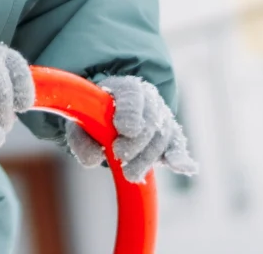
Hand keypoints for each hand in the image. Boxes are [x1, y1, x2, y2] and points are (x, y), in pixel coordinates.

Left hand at [65, 75, 197, 182]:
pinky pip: (178, 144)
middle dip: (136, 141)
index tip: (124, 129)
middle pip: (150, 118)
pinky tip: (183, 167)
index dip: (131, 111)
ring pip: (162, 135)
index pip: (132, 93)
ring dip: (147, 158)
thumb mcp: (79, 126)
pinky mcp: (170, 136)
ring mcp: (161, 116)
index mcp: (123, 88)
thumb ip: (81, 140)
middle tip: (119, 155)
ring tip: (130, 174)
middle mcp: (147, 98)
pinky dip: (180, 157)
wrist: (108, 117)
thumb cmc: (92, 121)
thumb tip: (95, 158)